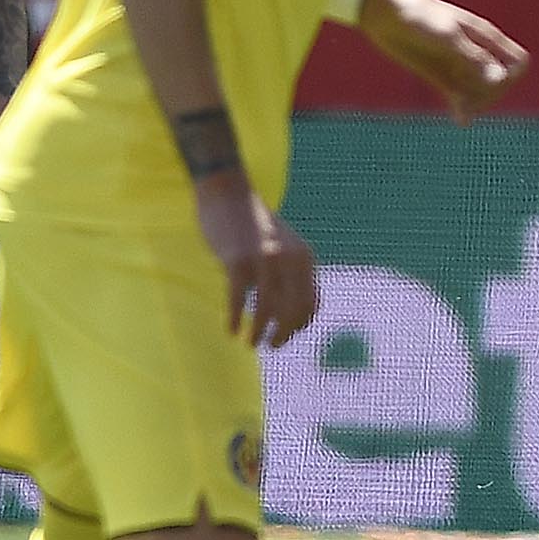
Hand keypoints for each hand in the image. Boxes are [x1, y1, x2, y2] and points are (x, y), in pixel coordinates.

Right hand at [195, 174, 318, 347]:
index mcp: (304, 257)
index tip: (286, 333)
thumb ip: (293, 272)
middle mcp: (289, 259)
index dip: (300, 325)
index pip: (311, 303)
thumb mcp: (283, 246)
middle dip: (283, 334)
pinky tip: (231, 330)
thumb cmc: (253, 225)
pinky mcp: (237, 261)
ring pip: (266, 310)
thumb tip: (295, 313)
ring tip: (251, 343)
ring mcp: (263, 260)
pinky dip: (234, 319)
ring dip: (260, 333)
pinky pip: (237, 300)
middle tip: (271, 345)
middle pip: (293, 311)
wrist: (227, 193)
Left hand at [357, 0, 529, 121]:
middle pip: (500, 82)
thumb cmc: (419, 16)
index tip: (494, 81)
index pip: (518, 63)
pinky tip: (461, 120)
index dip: (512, 77)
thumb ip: (473, 57)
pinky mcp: (441, 77)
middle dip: (491, 94)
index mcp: (485, 36)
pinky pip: (459, 98)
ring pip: (480, 92)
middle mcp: (476, 53)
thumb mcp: (447, 35)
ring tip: (462, 112)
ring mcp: (459, 66)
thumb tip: (498, 80)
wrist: (386, 14)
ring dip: (476, 104)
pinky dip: (462, 109)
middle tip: (469, 96)